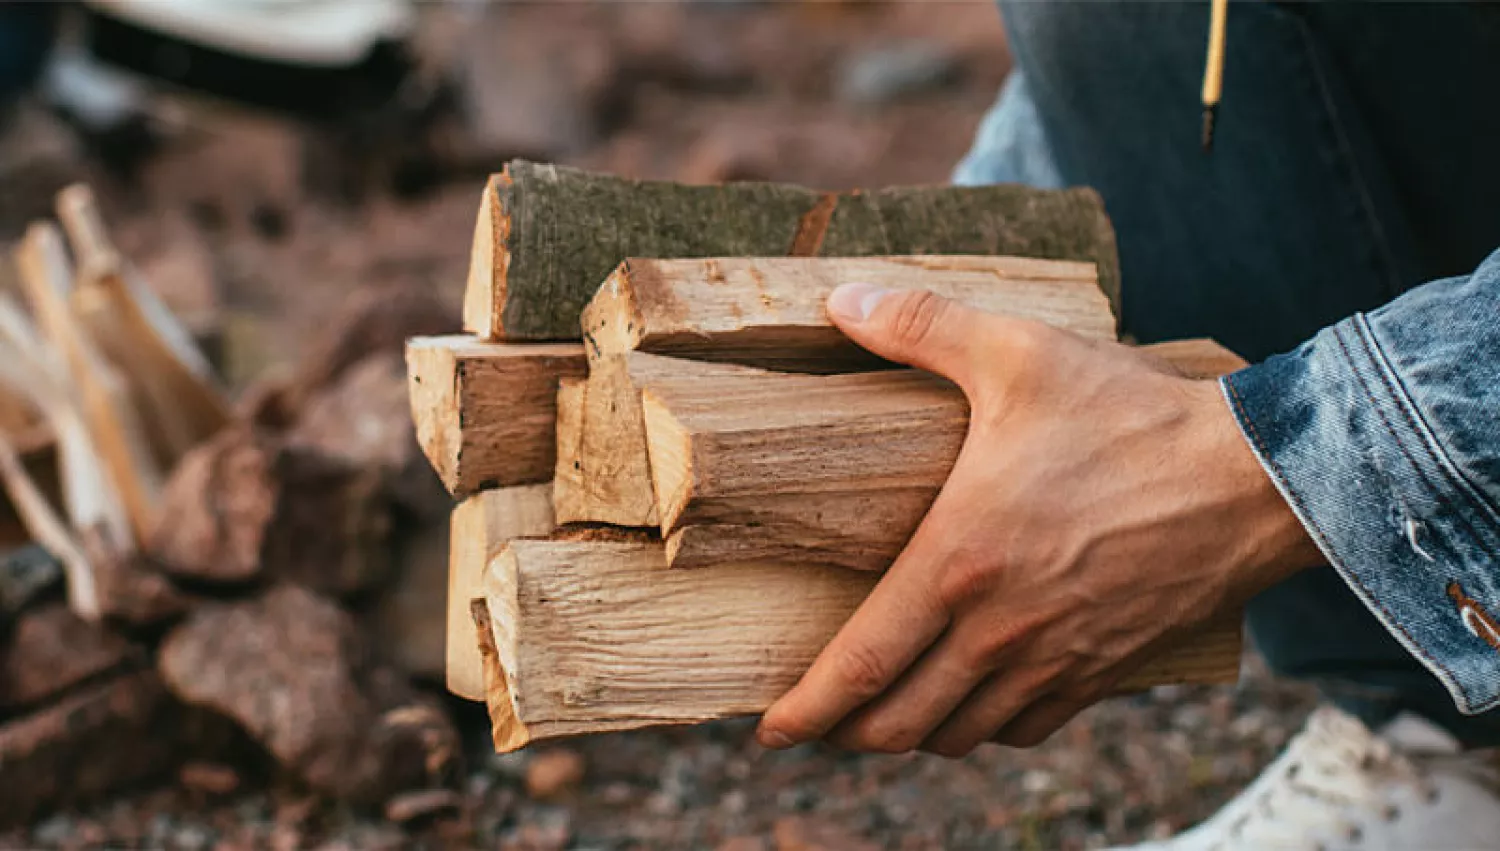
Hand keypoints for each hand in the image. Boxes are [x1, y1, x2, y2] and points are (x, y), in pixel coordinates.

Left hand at [755, 285, 1320, 756]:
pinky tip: (975, 703)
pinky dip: (987, 728)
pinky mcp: (1103, 670)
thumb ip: (920, 327)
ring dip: (914, 735)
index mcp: (959, 562)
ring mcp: (1054, 659)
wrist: (1255, 479)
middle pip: (900, 723)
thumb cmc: (1131, 417)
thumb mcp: (1017, 352)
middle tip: (822, 721)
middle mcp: (999, 629)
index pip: (861, 663)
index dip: (808, 708)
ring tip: (887, 716)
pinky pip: (1027, 729)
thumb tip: (839, 301)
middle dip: (850, 733)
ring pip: (962, 735)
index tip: (771, 731)